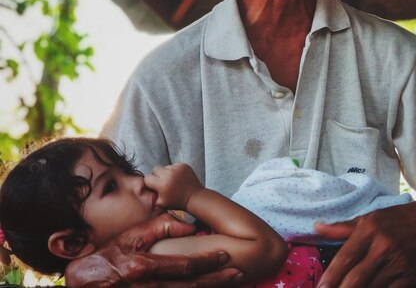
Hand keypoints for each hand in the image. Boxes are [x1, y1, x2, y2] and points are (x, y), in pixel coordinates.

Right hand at [64, 213, 241, 287]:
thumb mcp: (130, 236)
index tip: (226, 255)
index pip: (184, 266)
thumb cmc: (109, 256)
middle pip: (190, 286)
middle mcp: (146, 287)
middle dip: (216, 280)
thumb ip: (160, 227)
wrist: (84, 282)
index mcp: (143, 267)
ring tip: (231, 282)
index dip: (207, 261)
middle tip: (239, 273)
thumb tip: (190, 226)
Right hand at [145, 164, 203, 209]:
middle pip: (155, 169)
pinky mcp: (183, 165)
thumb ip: (151, 196)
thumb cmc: (177, 202)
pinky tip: (177, 178)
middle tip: (161, 182)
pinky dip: (173, 170)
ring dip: (165, 173)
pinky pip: (173, 165)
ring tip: (171, 181)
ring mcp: (177, 168)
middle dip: (156, 175)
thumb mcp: (160, 203)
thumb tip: (143, 189)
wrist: (194, 197)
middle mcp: (169, 174)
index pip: (147, 178)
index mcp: (162, 184)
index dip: (149, 183)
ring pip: (164, 167)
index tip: (154, 186)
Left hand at [314, 198, 415, 287]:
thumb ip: (342, 227)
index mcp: (369, 230)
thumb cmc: (398, 219)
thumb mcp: (370, 218)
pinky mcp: (410, 278)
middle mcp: (382, 248)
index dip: (331, 276)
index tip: (320, 287)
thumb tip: (316, 227)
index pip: (345, 258)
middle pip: (355, 279)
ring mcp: (397, 265)